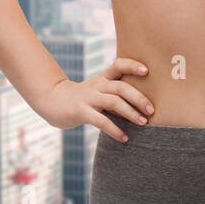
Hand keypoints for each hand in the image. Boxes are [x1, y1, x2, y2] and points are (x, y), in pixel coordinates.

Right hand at [35, 57, 153, 142]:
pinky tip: (124, 138)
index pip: (118, 65)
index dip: (132, 65)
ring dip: (131, 113)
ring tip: (143, 123)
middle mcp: (96, 85)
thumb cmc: (82, 98)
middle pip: (121, 87)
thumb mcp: (97, 89)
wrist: (52, 101)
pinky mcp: (81, 112)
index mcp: (102, 78)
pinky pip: (101, 121)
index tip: (147, 71)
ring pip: (114, 102)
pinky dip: (115, 130)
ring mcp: (88, 98)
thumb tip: (143, 103)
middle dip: (139, 98)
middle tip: (152, 110)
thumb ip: (114, 92)